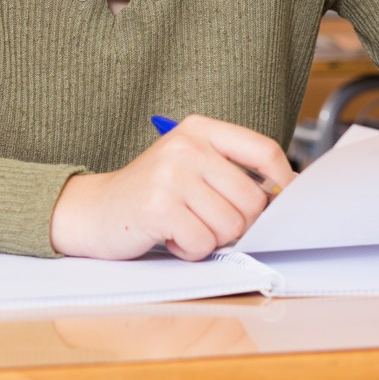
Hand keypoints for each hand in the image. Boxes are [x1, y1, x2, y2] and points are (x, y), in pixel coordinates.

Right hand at [49, 115, 293, 261]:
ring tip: (184, 226)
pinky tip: (169, 237)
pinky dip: (190, 250)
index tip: (286, 201)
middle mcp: (187, 146)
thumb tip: (284, 194)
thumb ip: (232, 172)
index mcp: (200, 129)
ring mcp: (171, 175)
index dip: (284, 181)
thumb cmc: (150, 193)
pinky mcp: (158, 207)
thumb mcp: (191, 166)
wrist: (92, 210)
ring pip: (231, 226)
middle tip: (209, 222)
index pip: (263, 150)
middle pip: (253, 199)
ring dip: (211, 239)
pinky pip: (203, 244)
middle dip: (238, 224)